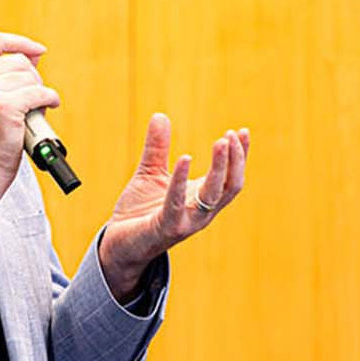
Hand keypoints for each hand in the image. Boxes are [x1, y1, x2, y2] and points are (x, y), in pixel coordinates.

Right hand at [0, 32, 60, 254]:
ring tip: (32, 110)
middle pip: (18, 61)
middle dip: (31, 78)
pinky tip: (46, 108)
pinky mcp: (5, 107)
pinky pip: (40, 93)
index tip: (36, 49)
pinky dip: (49, 100)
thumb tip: (31, 57)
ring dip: (39, 92)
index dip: (19, 42)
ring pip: (31, 77)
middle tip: (30, 99)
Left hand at [98, 113, 249, 298]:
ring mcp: (185, 222)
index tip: (242, 130)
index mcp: (200, 199)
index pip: (231, 177)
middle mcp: (200, 212)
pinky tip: (185, 158)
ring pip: (213, 195)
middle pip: (230, 186)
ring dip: (221, 168)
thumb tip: (160, 115)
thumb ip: (157, 148)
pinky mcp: (165, 227)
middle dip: (235, 160)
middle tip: (231, 135)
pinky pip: (176, 203)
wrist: (117, 244)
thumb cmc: (138, 212)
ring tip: (221, 142)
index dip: (240, 155)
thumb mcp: (149, 173)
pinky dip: (181, 179)